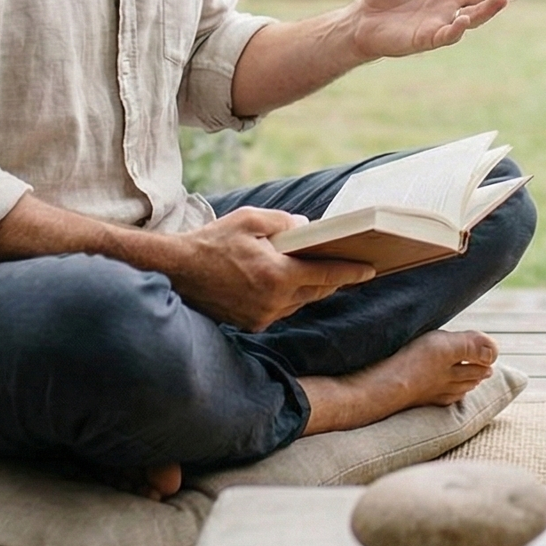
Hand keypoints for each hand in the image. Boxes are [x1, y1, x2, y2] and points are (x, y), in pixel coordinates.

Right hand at [155, 207, 373, 330]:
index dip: (350, 271)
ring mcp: (262, 317)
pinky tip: (290, 283)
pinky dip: (289, 297)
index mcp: (277, 275)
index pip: (325, 274)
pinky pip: (281, 310)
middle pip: (316, 291)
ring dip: (311, 288)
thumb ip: (284, 222)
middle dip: (333, 279)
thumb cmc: (212, 242)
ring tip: (323, 272)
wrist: (176, 272)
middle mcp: (273, 302)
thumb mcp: (250, 220)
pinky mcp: (251, 324)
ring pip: (299, 302)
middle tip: (353, 268)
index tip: (370, 269)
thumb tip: (307, 228)